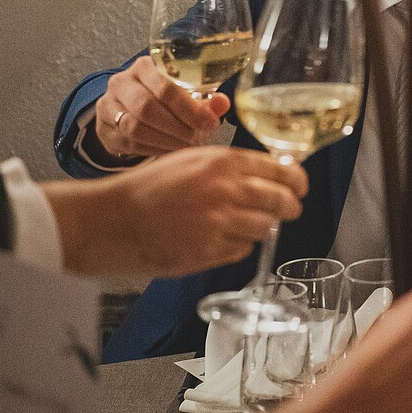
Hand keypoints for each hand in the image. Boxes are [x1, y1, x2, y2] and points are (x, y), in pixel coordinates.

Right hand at [42, 148, 305, 276]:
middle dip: (290, 206)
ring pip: (265, 228)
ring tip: (243, 224)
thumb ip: (230, 166)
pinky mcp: (208, 251)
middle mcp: (224, 191)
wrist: (112, 220)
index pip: (280, 170)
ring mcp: (217, 223)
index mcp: (222, 163)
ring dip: (261, 227)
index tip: (299, 186)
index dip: (296, 180)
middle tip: (289, 209)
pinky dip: (238, 246)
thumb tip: (270, 173)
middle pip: (281, 201)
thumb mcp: (192, 161)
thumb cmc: (148, 188)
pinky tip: (219, 238)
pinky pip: (242, 250)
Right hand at [93, 57, 226, 159]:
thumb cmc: (166, 97)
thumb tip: (222, 104)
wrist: (129, 106)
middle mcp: (121, 82)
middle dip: (177, 127)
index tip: (210, 123)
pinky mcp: (103, 128)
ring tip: (186, 146)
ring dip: (165, 140)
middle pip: (147, 108)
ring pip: (134, 127)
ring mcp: (107, 105)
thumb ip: (207, 99)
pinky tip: (169, 149)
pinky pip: (127, 143)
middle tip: (197, 138)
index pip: (165, 87)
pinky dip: (152, 149)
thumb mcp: (187, 92)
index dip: (189, 108)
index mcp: (145, 66)